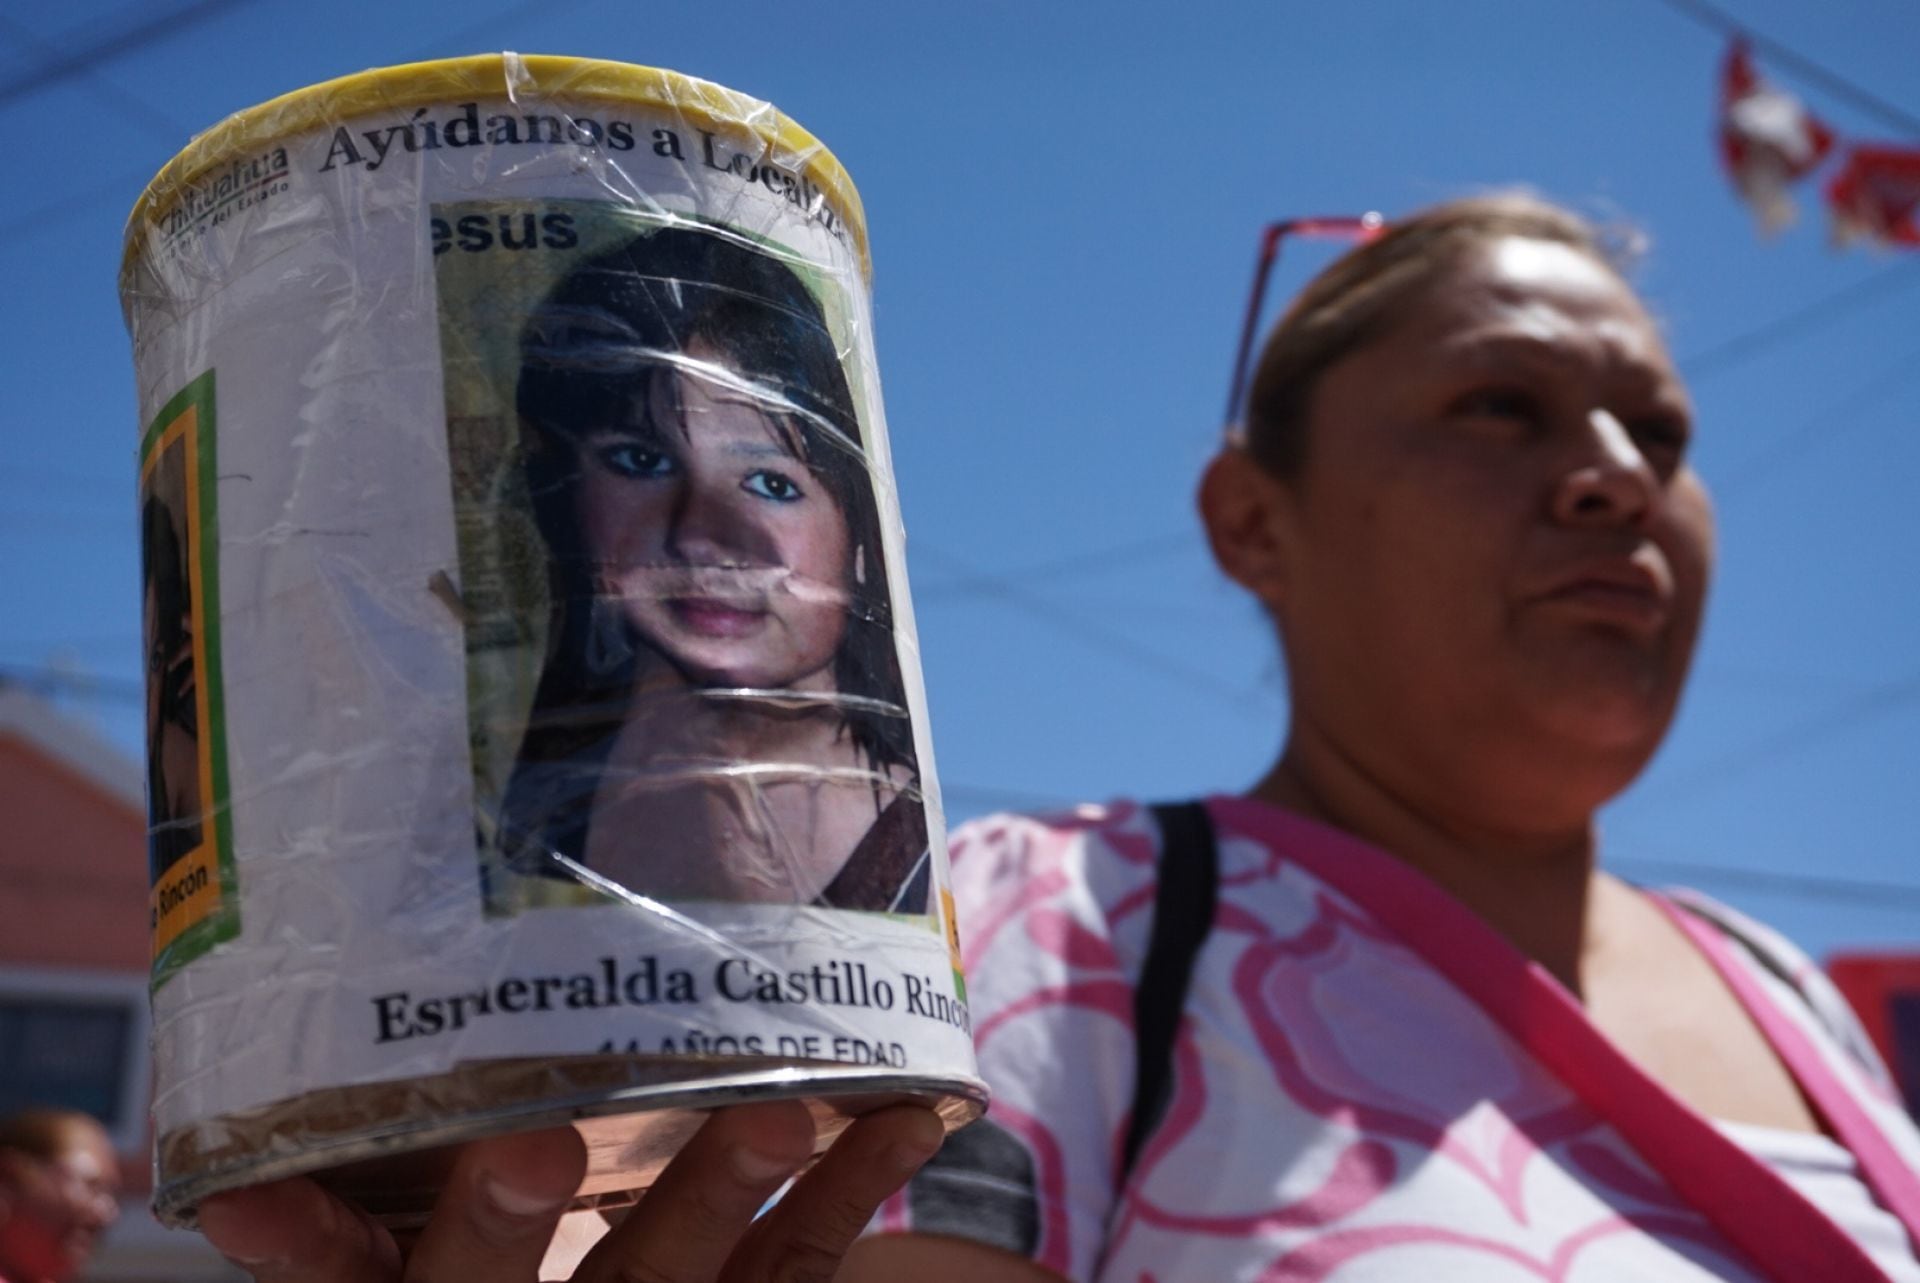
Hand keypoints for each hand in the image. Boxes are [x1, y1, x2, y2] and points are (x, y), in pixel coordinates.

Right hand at [197, 1100, 943, 1281]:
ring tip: (781, 1112)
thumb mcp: (427, 1250)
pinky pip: (796, 1272)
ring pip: (673, 1282)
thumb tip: (237, 1155)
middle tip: (533, 1145)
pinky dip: (854, 1195)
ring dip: (722, 1195)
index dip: (301, 1246)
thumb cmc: (507, 1265)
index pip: (347, 1278)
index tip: (246, 1200)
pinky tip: (905, 1121)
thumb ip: (366, 1209)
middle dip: (509, 1228)